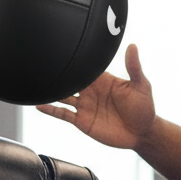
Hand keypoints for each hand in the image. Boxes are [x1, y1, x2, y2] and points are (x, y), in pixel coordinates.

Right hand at [36, 43, 154, 149]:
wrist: (142, 133)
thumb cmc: (144, 108)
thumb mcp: (141, 85)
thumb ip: (134, 67)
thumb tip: (133, 46)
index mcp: (102, 79)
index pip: (85, 67)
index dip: (75, 59)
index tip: (62, 48)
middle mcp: (90, 91)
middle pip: (70, 79)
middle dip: (58, 72)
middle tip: (42, 63)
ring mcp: (85, 106)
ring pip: (62, 96)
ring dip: (51, 90)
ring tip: (36, 83)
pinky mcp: (82, 121)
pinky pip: (63, 114)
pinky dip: (50, 109)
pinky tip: (39, 105)